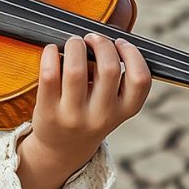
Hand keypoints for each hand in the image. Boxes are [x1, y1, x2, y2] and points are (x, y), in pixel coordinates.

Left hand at [19, 32, 151, 188]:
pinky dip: (50, 54)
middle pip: (108, 69)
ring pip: (76, 70)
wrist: (61, 149)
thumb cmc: (90, 115)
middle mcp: (101, 116)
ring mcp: (73, 116)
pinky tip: (52, 50)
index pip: (140, 80)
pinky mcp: (48, 112)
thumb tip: (106, 38)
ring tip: (74, 42)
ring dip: (75, 45)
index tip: (120, 43)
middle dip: (101, 43)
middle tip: (92, 38)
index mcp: (123, 111)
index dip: (132, 54)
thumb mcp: (113, 106)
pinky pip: (49, 75)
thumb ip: (118, 80)